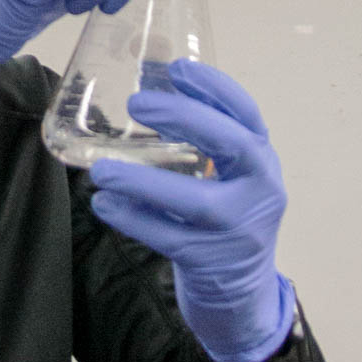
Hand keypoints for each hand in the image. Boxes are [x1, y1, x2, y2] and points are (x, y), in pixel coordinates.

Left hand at [87, 59, 296, 361]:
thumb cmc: (222, 219)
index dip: (217, 87)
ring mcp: (238, 229)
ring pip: (195, 201)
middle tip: (135, 102)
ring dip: (143, 181)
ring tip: (101, 170)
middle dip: (185, 118)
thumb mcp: (222, 175)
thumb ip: (194, 135)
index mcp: (260, 162)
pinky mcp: (210, 260)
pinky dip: (132, 220)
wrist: (240, 294)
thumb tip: (146, 78)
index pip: (248, 115)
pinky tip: (104, 205)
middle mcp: (260, 191)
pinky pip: (167, 237)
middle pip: (232, 145)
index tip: (178, 67)